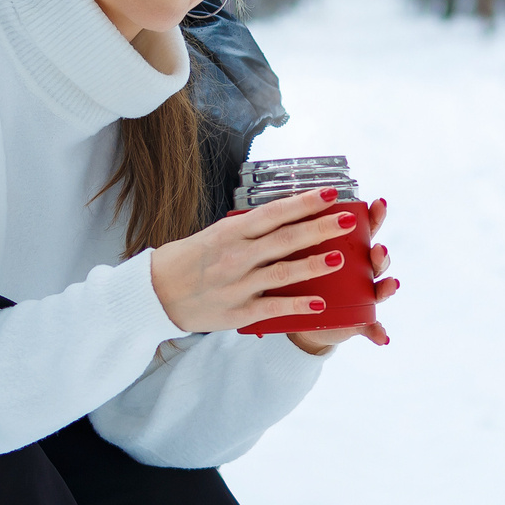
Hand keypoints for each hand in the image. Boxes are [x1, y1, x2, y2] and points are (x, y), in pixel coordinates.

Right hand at [149, 187, 360, 334]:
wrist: (156, 294)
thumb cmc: (188, 260)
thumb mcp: (215, 234)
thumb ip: (249, 229)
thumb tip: (285, 216)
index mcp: (231, 231)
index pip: (274, 213)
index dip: (304, 202)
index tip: (331, 192)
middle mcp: (236, 256)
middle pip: (285, 240)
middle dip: (319, 228)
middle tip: (349, 219)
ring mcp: (238, 285)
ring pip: (282, 273)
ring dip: (313, 265)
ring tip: (340, 258)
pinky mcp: (238, 312)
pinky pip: (273, 308)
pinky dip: (297, 306)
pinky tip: (320, 304)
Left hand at [290, 197, 397, 353]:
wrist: (305, 317)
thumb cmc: (306, 280)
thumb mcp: (300, 261)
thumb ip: (299, 236)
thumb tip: (288, 206)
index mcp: (350, 252)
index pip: (368, 231)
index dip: (376, 218)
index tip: (380, 203)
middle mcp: (360, 273)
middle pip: (376, 260)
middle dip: (381, 255)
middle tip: (378, 250)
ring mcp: (362, 297)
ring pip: (379, 288)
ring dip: (385, 286)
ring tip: (388, 284)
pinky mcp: (357, 322)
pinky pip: (372, 326)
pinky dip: (378, 332)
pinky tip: (382, 337)